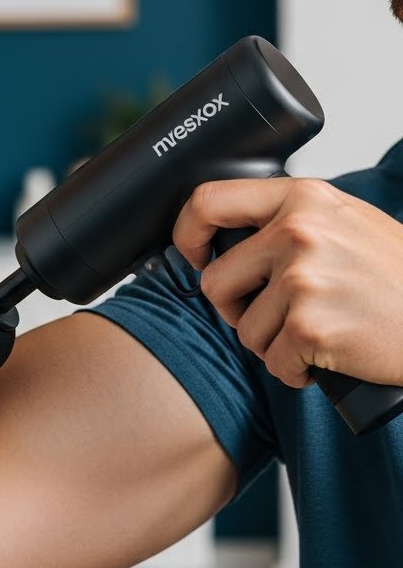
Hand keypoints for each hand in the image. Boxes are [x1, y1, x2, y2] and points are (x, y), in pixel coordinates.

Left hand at [172, 176, 402, 388]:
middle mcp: (297, 230)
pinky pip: (273, 362)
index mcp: (303, 197)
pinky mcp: (310, 326)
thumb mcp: (346, 221)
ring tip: (316, 333)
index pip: (209, 201)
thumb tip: (231, 234)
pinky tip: (327, 356)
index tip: (193, 255)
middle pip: (215, 280)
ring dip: (272, 344)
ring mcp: (303, 278)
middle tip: (276, 316)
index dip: (187, 234)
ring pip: (244, 329)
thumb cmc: (398, 275)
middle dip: (237, 309)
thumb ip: (292, 218)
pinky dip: (295, 371)